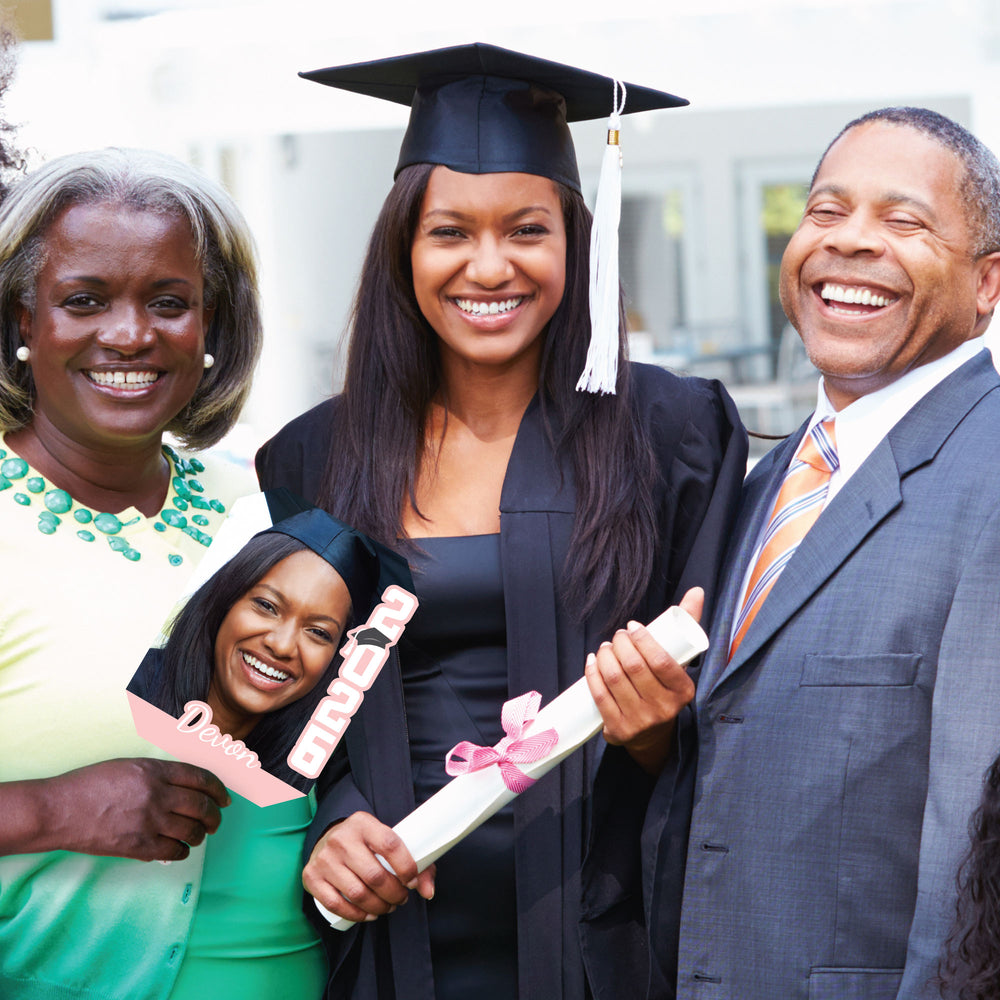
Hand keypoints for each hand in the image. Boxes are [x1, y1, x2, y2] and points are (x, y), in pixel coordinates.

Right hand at [40, 757, 228, 860]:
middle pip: (202, 806)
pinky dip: (182, 852)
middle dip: (215, 816)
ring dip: (200, 835)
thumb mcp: (130, 766)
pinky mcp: (137, 846)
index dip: (219, 789)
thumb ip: (160, 774)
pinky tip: (181, 849)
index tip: (225, 798)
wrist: (59, 809)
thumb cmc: (90, 784)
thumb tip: (186, 787)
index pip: (201, 778)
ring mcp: (148, 821)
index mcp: (156, 770)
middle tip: (216, 821)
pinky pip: (173, 852)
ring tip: (199, 835)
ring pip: (191, 831)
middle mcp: (157, 794)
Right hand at [303, 811, 435, 923]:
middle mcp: (341, 839)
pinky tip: (368, 914)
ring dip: (378, 907)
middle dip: (394, 894)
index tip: (412, 881)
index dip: (406, 867)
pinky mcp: (311, 876)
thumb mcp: (388, 841)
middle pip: (375, 875)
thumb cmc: (366, 843)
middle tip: (401, 899)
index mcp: (363, 823)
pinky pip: (336, 904)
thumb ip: (415, 863)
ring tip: (387, 907)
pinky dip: (356, 915)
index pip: (390, 845)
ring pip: (357, 893)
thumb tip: (428, 891)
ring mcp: (324, 858)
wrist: (328, 838)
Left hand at [585, 587, 702, 774]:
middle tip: (616, 637)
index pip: (661, 661)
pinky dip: (592, 674)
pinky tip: (592, 662)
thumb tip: (696, 591)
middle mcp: (664, 709)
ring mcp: (640, 722)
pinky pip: (600, 697)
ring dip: (604, 657)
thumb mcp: (679, 661)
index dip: (642, 640)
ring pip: (614, 680)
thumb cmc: (664, 686)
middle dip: (620, 645)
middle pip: (634, 668)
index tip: (631, 627)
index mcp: (683, 691)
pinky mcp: (619, 731)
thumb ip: (688, 625)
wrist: (653, 734)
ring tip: (605, 647)